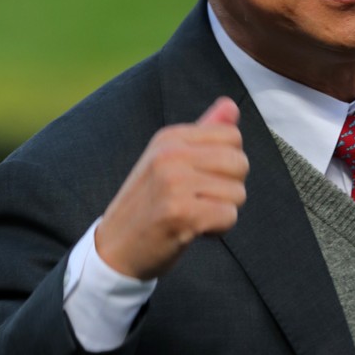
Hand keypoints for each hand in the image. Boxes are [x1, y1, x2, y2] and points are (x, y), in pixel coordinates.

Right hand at [95, 97, 247, 279]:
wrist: (114, 249)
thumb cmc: (148, 206)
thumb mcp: (169, 161)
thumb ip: (203, 133)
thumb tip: (231, 105)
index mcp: (169, 138)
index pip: (232, 136)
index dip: (227, 163)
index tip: (201, 180)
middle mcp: (170, 155)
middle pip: (240, 163)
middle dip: (230, 188)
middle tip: (199, 201)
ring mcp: (174, 183)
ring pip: (238, 192)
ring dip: (222, 212)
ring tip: (192, 216)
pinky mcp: (180, 213)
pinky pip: (229, 216)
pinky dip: (218, 229)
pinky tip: (193, 231)